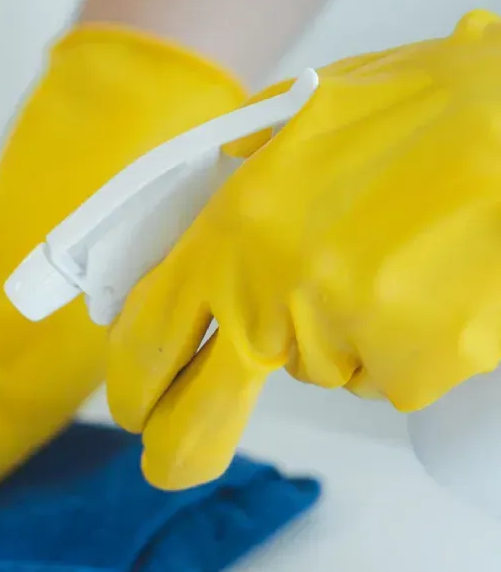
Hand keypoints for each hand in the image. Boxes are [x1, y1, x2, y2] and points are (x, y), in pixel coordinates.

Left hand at [105, 10, 500, 488]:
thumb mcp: (311, 113)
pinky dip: (411, 346)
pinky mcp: (409, 364)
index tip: (130, 402)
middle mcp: (274, 289)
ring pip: (324, 366)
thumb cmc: (438, 107)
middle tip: (169, 465)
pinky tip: (440, 284)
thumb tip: (211, 198)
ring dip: (347, 336)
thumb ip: (249, 165)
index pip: (150, 326)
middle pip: (206, 404)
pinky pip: (390, 374)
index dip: (132, 376)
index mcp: (235, 225)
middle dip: (182, 442)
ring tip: (402, 259)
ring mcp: (342, 332)